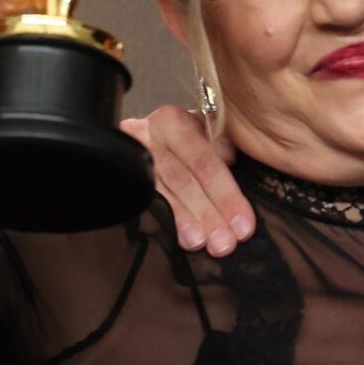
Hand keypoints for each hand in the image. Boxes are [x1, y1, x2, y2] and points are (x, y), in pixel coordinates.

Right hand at [121, 105, 253, 254]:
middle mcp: (150, 134)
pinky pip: (139, 200)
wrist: (150, 140)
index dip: (226, 195)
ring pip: (159, 192)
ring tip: (198, 242)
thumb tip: (230, 159)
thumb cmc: (188, 143)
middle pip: (182, 180)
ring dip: (182, 221)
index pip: (204, 161)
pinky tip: (171, 237)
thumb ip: (222, 147)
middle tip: (223, 243)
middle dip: (206, 214)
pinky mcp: (120, 173)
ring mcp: (131, 155)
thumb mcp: (207, 135)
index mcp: (177, 122)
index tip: (243, 225)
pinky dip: (157, 219)